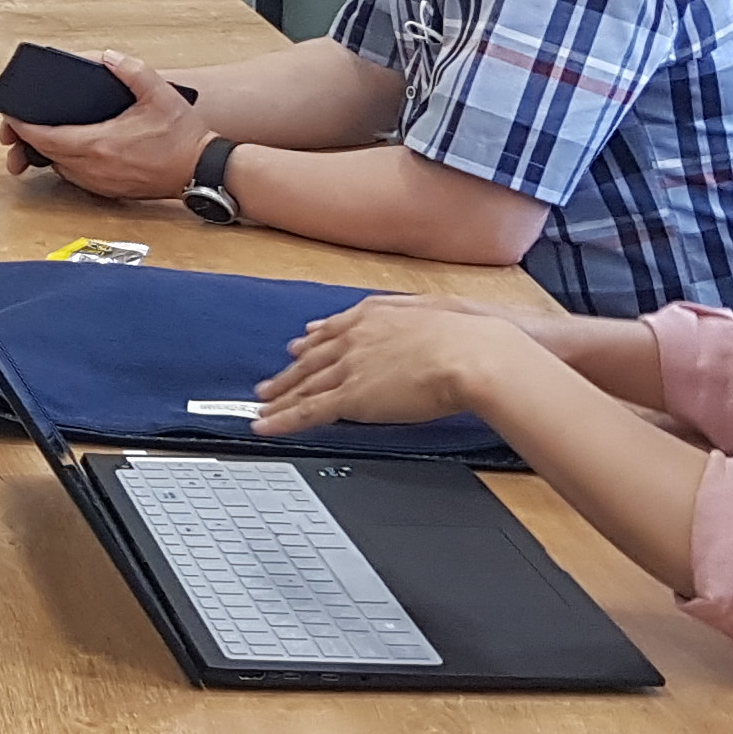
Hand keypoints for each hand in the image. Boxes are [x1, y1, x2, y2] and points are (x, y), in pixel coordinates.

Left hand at [0, 52, 210, 202]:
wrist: (201, 170)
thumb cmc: (183, 137)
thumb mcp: (159, 93)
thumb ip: (131, 70)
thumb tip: (108, 57)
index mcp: (99, 143)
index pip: (46, 137)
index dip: (22, 127)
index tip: (10, 117)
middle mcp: (94, 167)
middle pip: (45, 153)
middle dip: (28, 139)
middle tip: (18, 123)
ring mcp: (99, 182)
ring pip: (58, 167)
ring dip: (47, 151)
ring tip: (40, 133)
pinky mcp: (107, 191)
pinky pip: (74, 176)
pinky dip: (65, 162)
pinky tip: (69, 147)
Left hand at [252, 294, 542, 434]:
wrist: (470, 355)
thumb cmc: (467, 335)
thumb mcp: (436, 307)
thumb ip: (412, 311)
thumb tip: (411, 310)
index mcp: (372, 316)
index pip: (332, 331)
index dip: (312, 343)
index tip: (298, 347)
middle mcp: (353, 339)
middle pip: (311, 360)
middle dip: (288, 373)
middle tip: (268, 383)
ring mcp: (349, 368)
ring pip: (304, 386)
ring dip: (279, 398)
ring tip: (261, 406)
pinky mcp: (350, 397)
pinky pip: (307, 411)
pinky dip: (281, 420)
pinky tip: (264, 425)